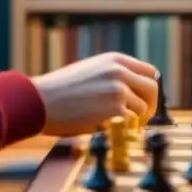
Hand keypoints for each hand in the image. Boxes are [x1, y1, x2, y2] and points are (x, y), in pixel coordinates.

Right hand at [31, 53, 158, 136]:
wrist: (39, 101)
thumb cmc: (59, 91)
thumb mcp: (90, 71)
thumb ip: (113, 76)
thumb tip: (133, 91)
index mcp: (115, 60)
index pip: (150, 72)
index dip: (148, 88)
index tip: (144, 100)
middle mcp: (120, 71)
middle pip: (153, 88)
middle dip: (150, 106)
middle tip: (141, 119)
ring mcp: (118, 89)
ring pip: (143, 108)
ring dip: (135, 120)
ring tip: (120, 126)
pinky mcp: (115, 109)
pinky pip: (131, 122)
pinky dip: (126, 129)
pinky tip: (113, 130)